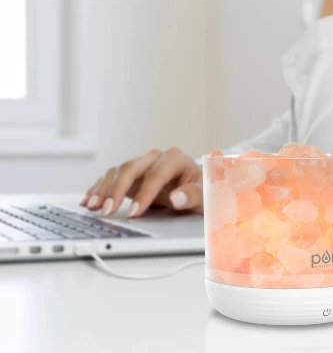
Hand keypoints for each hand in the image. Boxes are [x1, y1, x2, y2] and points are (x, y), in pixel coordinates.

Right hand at [80, 147, 202, 217]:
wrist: (196, 187)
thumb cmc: (202, 190)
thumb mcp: (205, 195)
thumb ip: (193, 195)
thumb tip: (177, 198)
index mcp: (175, 158)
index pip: (155, 174)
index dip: (144, 194)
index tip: (134, 214)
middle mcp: (155, 157)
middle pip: (131, 168)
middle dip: (116, 190)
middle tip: (107, 211)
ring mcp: (142, 164)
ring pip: (117, 171)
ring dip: (103, 189)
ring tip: (92, 207)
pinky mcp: (132, 174)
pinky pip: (112, 177)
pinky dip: (99, 188)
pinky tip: (88, 200)